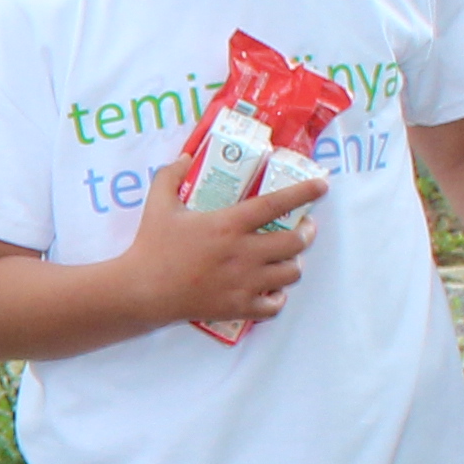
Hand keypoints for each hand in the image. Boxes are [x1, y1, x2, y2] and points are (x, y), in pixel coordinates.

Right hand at [116, 147, 321, 333]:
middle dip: (306, 233)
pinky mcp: (237, 307)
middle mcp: (243, 253)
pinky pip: (274, 306)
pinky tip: (270, 291)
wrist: (141, 291)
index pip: (277, 203)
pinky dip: (277, 298)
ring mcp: (243, 283)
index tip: (322, 186)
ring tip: (286, 260)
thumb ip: (171, 175)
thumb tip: (187, 156)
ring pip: (291, 273)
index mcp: (228, 224)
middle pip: (295, 242)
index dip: (304, 192)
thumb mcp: (158, 204)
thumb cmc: (151, 246)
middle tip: (303, 229)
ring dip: (293, 264)